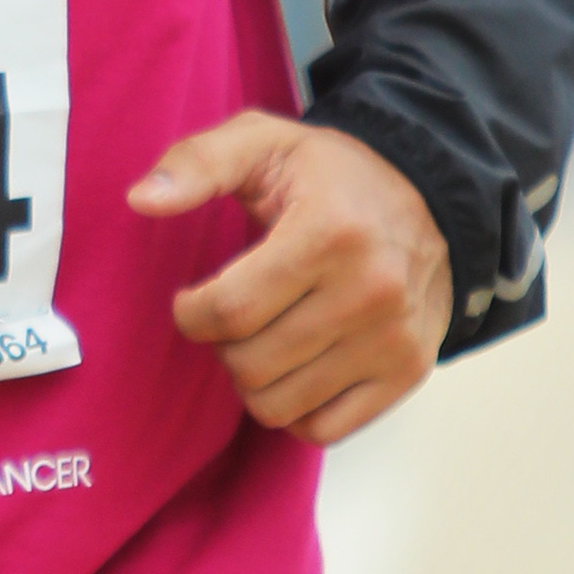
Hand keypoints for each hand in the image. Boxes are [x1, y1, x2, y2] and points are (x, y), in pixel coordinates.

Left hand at [130, 109, 447, 445]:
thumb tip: (140, 200)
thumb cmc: (331, 176)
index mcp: (330, 233)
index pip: (229, 311)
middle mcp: (371, 291)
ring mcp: (393, 339)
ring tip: (263, 338)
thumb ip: (196, 163)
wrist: (434, 201)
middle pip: (249, 364)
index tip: (193, 300)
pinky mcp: (407, 372)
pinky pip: (321, 430)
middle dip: (221, 345)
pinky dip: (294, 410)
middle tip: (234, 316)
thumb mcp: (263, 143)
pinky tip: (295, 367)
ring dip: (252, 380)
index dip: (190, 314)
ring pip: (279, 406)